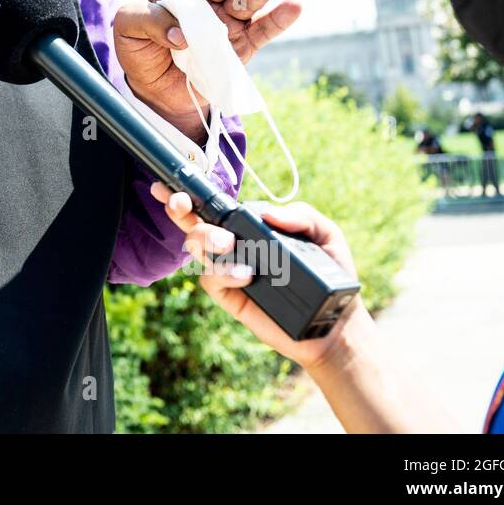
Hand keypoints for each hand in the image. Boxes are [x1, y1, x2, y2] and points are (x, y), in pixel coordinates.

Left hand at [112, 0, 300, 138]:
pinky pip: (263, 30)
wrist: (157, 89)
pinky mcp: (243, 45)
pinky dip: (279, 19)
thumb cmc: (141, 50)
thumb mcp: (126, 31)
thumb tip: (180, 33)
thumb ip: (144, 20)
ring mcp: (228, 20)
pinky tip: (294, 6)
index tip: (178, 5)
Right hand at [152, 180, 366, 370]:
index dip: (188, 194)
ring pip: (196, 247)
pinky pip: (211, 278)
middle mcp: (233, 245)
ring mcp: (229, 270)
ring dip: (204, 238)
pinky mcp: (230, 296)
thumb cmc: (331, 273)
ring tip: (228, 243)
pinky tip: (245, 274)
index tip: (167, 184)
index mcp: (250, 226)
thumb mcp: (324, 233)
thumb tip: (269, 214)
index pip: (214, 206)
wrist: (336, 320)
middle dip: (180, 210)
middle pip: (194, 223)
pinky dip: (224, 272)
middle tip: (181, 204)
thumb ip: (301, 215)